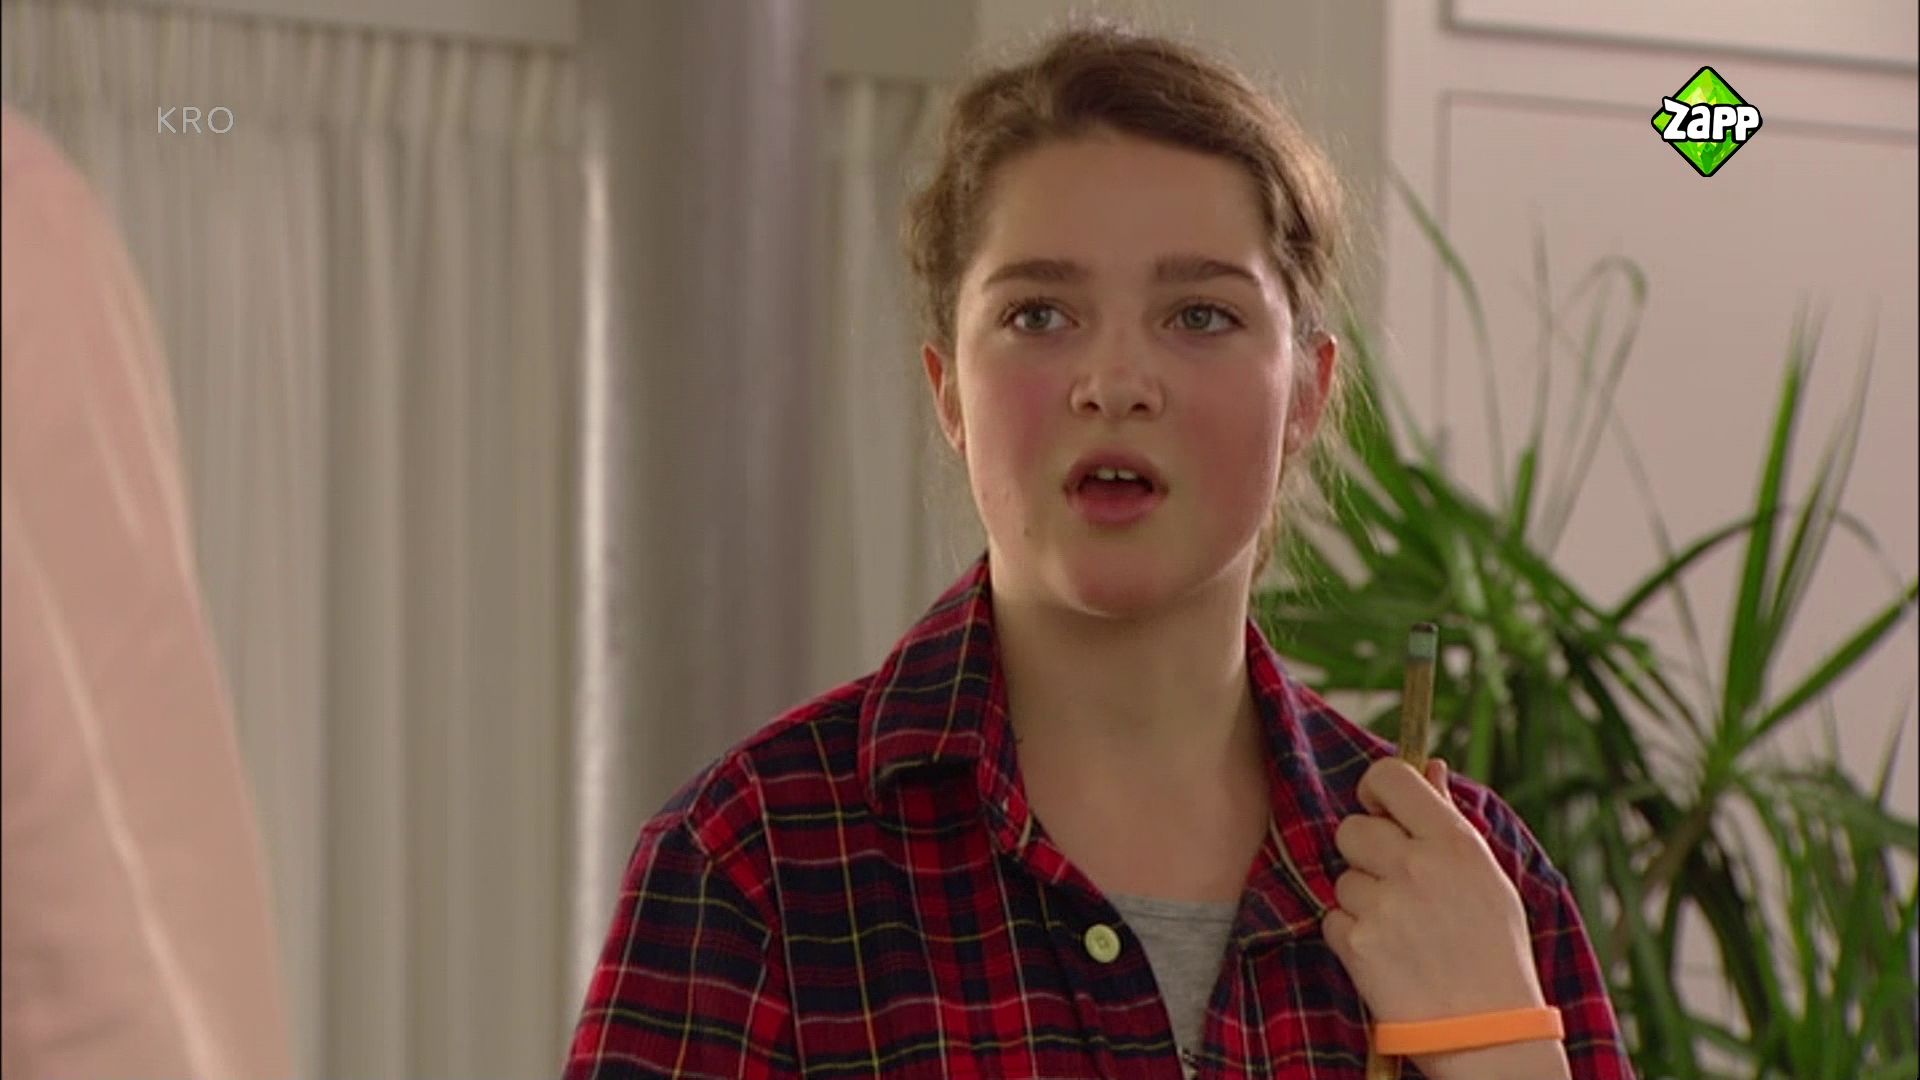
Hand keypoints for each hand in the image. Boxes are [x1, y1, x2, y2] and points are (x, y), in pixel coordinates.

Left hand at [1322, 759, 1549, 1054]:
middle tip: (1394, 883)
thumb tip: (1432, 767)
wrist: (1489, 1033)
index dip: (1376, 790)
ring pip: (1342, 878)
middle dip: (1364, 852)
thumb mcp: (1488, 878)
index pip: (1389, 777)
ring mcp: (1381, 904)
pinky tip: (1386, 954)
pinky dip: (1350, 935)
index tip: (1381, 810)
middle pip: (1351, 828)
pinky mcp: (1355, 943)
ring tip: (1402, 930)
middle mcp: (1414, 866)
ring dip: (1361, 899)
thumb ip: (1450, 820)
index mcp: (1453, 842)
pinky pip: (1331, 917)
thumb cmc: (1494, 952)